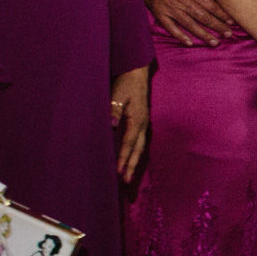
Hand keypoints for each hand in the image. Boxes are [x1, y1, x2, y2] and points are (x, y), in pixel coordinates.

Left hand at [111, 65, 150, 181]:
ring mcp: (143, 124)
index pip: (129, 142)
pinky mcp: (141, 123)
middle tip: (127, 181)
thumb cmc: (127, 84)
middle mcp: (143, 125)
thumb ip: (115, 110)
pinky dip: (135, 153)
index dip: (124, 157)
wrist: (137, 74)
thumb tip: (112, 126)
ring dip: (134, 162)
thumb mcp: (118, 95)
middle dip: (132, 166)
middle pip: (138, 150)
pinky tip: (131, 159)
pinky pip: (138, 142)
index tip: (119, 171)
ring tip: (129, 176)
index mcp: (137, 120)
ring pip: (140, 148)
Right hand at [139, 0, 233, 46]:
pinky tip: (190, 43)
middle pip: (203, 17)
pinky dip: (180, 36)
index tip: (232, 21)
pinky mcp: (160, 13)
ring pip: (190, 25)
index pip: (211, 5)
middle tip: (229, 34)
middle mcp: (182, 0)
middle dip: (218, 27)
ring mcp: (170, 8)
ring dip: (203, 35)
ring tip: (215, 42)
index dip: (222, 14)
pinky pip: (171, 28)